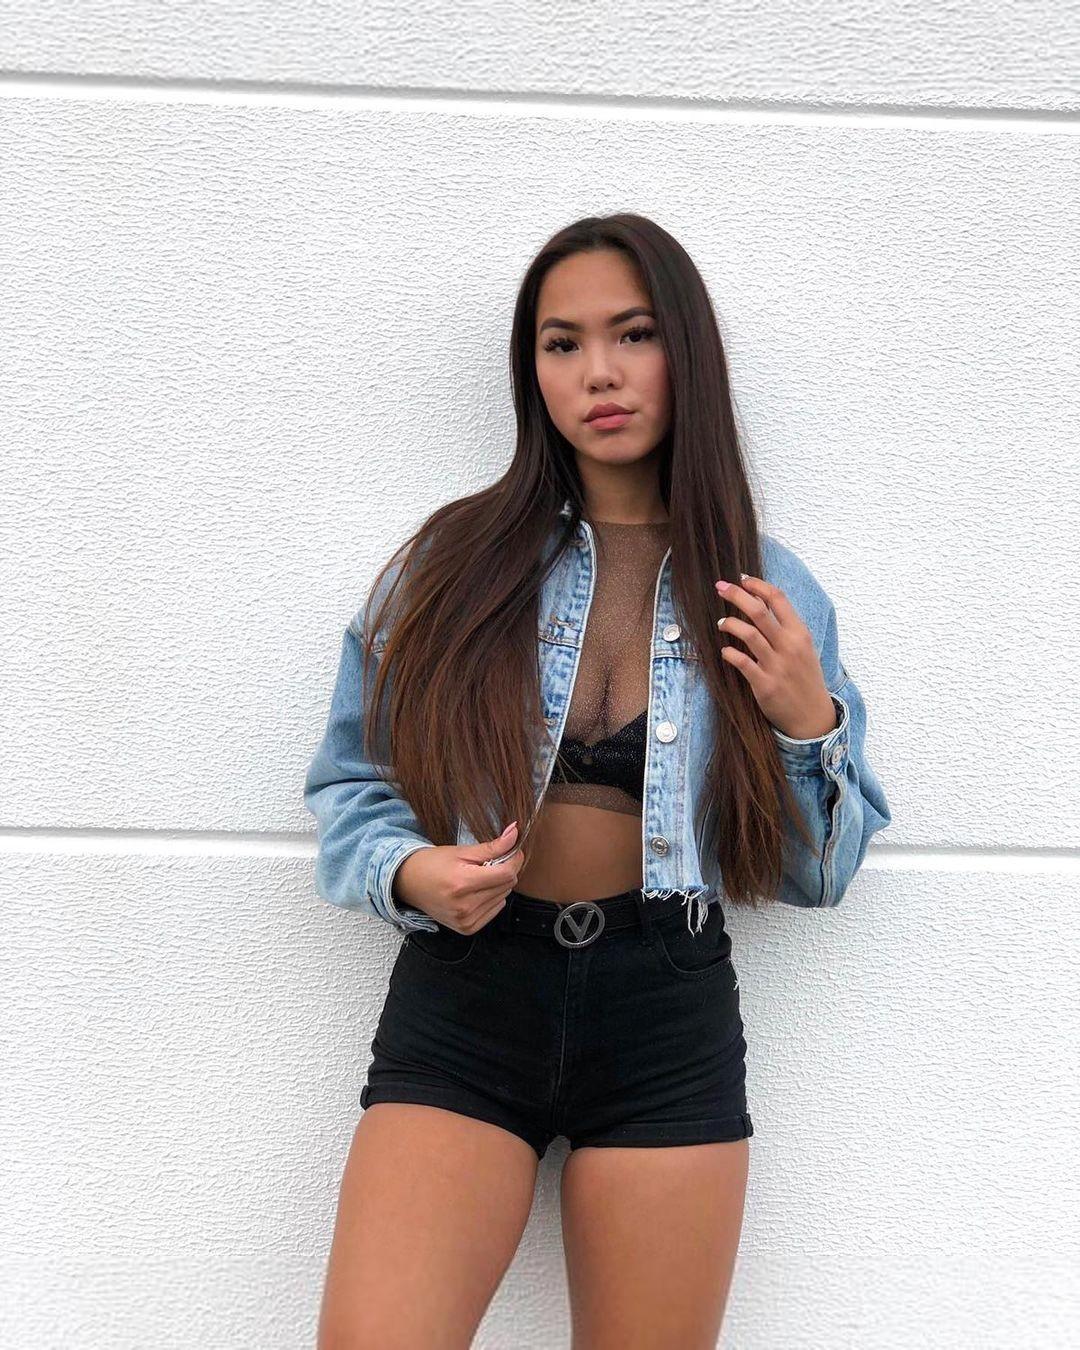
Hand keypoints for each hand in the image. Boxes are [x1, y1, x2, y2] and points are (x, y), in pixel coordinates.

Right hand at [392, 821, 526, 933]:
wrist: (409, 884)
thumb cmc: (433, 863)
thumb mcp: (462, 851)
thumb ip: (492, 846)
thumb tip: (515, 833)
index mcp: (462, 883)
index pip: (506, 873)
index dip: (513, 859)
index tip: (511, 851)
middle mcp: (465, 906)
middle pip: (507, 885)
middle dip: (504, 870)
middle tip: (488, 863)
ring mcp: (466, 920)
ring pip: (503, 897)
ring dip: (497, 885)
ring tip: (477, 877)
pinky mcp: (467, 928)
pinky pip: (495, 910)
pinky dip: (491, 898)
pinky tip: (475, 892)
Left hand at [714, 573, 836, 739]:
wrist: (813, 716)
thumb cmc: (804, 677)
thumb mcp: (801, 647)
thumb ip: (783, 626)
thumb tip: (758, 600)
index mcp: (800, 633)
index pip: (778, 598)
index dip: (757, 585)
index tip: (741, 579)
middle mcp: (789, 646)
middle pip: (759, 612)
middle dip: (736, 595)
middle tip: (720, 587)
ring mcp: (777, 666)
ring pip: (748, 635)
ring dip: (730, 624)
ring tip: (721, 623)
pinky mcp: (765, 685)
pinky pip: (742, 663)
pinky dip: (730, 654)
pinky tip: (725, 652)